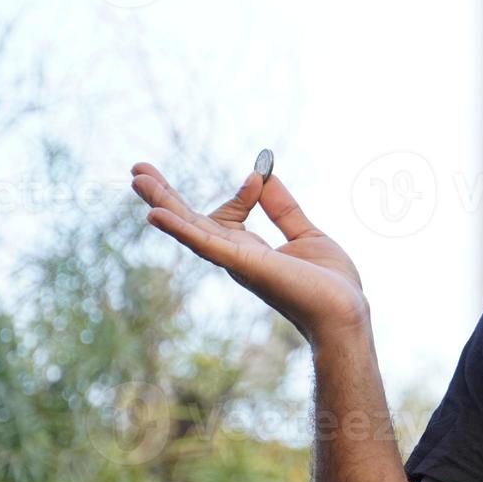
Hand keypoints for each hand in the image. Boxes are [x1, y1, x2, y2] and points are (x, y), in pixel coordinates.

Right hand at [130, 161, 369, 343]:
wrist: (345, 312)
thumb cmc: (330, 284)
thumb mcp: (308, 235)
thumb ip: (284, 208)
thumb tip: (265, 175)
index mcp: (250, 250)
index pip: (227, 216)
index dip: (244, 193)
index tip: (260, 175)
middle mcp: (236, 257)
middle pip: (191, 222)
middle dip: (165, 196)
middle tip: (138, 169)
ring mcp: (236, 261)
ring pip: (190, 229)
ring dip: (162, 204)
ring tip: (137, 178)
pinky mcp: (243, 265)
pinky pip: (205, 245)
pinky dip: (180, 230)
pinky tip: (155, 215)